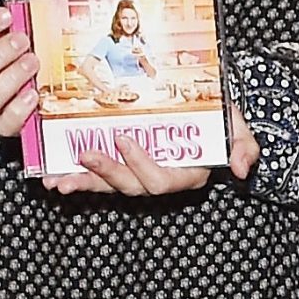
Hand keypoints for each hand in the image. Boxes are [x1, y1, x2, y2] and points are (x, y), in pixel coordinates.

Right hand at [0, 0, 41, 137]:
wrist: (45, 80)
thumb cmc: (25, 48)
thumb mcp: (23, 24)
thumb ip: (20, 5)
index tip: (5, 14)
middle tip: (23, 41)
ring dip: (9, 80)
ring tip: (33, 62)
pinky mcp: (8, 123)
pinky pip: (4, 125)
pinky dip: (19, 111)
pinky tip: (35, 94)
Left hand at [48, 103, 261, 197]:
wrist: (210, 113)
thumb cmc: (224, 121)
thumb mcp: (240, 128)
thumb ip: (244, 147)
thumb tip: (239, 167)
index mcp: (186, 173)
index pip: (160, 179)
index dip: (140, 164)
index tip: (123, 139)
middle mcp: (159, 177)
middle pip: (130, 186)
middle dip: (105, 173)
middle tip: (84, 155)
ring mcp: (138, 173)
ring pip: (108, 186)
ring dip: (83, 183)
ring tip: (58, 180)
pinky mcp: (123, 165)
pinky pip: (98, 177)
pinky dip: (77, 177)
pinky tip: (54, 176)